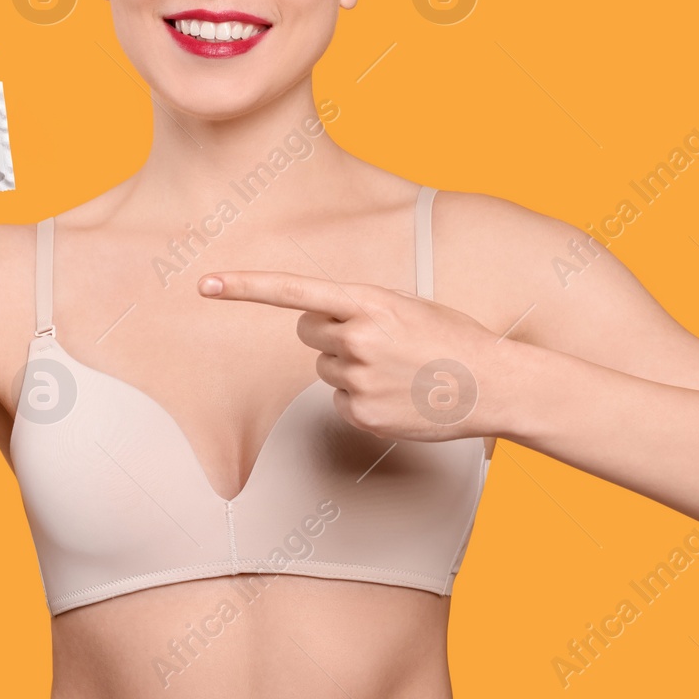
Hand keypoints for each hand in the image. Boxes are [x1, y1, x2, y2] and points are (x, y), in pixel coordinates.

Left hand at [198, 270, 501, 441]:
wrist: (494, 383)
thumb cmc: (452, 339)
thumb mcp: (407, 306)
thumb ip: (360, 308)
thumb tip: (319, 321)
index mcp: (368, 301)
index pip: (293, 290)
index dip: (244, 287)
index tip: (205, 284)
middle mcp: (356, 338)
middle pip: (306, 332)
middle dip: (329, 334)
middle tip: (374, 342)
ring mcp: (357, 378)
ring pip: (325, 368)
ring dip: (351, 368)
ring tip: (396, 370)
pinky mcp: (361, 414)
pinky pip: (340, 401)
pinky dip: (362, 399)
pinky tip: (397, 396)